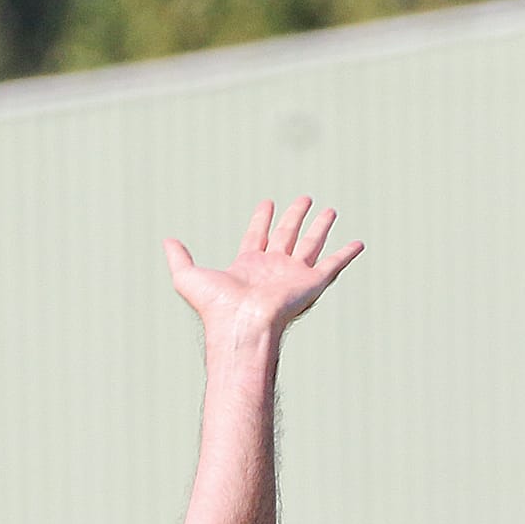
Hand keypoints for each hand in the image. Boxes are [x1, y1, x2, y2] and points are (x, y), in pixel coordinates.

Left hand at [165, 198, 361, 341]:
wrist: (240, 325)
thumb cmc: (215, 307)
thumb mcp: (188, 276)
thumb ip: (178, 258)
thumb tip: (166, 241)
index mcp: (248, 265)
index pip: (257, 236)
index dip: (262, 219)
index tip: (267, 203)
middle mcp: (272, 268)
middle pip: (286, 235)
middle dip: (294, 216)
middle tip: (303, 198)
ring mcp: (293, 275)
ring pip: (310, 243)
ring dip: (320, 226)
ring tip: (330, 210)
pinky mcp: (311, 282)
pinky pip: (333, 264)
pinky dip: (346, 254)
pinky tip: (359, 243)